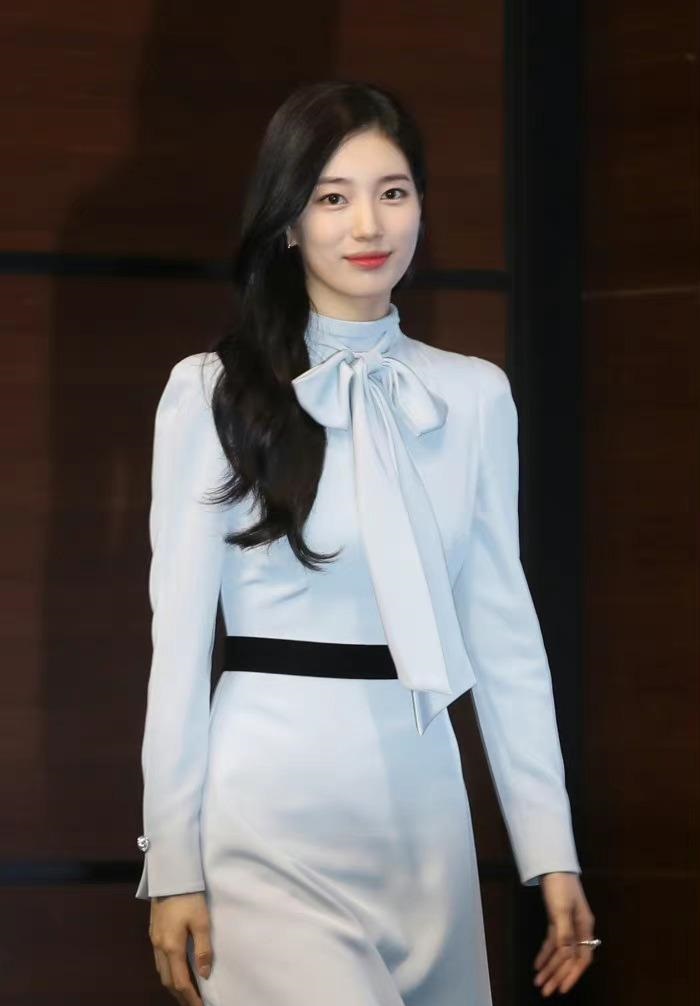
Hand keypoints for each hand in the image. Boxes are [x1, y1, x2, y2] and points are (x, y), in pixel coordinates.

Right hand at [148, 891, 212, 1005]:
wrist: (170, 876)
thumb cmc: (189, 898)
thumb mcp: (202, 922)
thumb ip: (203, 950)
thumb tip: (205, 975)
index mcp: (172, 947)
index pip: (180, 981)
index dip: (190, 997)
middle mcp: (160, 947)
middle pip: (168, 981)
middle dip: (180, 995)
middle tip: (193, 1003)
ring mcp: (154, 940)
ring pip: (161, 972)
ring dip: (173, 985)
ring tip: (186, 992)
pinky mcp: (153, 932)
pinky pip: (158, 961)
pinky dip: (167, 972)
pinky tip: (175, 971)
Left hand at [533, 873, 596, 996]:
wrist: (553, 864)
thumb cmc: (560, 885)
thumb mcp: (561, 909)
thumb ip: (564, 933)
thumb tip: (565, 955)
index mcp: (584, 927)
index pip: (581, 958)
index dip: (571, 975)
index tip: (561, 989)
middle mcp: (579, 929)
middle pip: (570, 958)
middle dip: (558, 975)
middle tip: (545, 991)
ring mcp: (568, 924)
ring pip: (560, 952)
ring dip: (550, 967)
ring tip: (539, 982)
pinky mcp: (557, 919)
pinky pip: (553, 942)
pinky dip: (545, 953)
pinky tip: (538, 964)